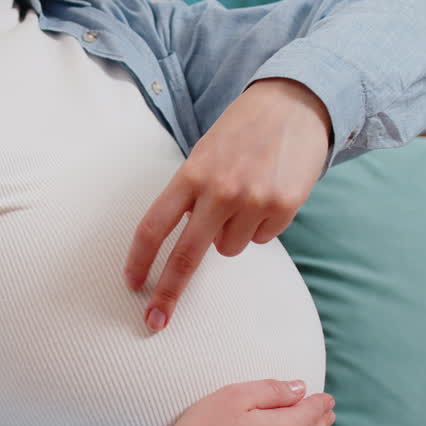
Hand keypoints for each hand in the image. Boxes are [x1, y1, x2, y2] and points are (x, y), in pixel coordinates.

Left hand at [124, 78, 331, 331]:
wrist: (294, 102)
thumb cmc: (241, 132)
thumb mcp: (204, 155)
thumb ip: (190, 195)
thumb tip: (177, 247)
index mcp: (191, 174)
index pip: (154, 225)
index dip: (139, 259)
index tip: (132, 284)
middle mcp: (219, 190)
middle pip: (185, 256)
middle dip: (168, 293)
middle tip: (155, 322)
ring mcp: (253, 200)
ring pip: (229, 249)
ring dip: (232, 233)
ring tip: (246, 196)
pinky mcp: (284, 206)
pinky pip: (261, 239)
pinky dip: (262, 225)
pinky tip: (269, 193)